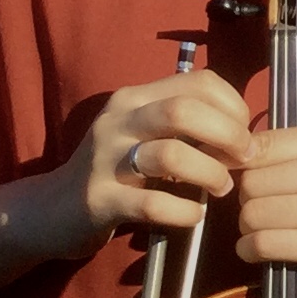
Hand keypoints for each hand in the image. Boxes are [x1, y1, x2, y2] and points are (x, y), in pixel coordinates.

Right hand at [51, 70, 255, 253]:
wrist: (50, 210)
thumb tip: (246, 134)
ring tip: (221, 188)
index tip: (244, 134)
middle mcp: (119, 121)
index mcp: (136, 98)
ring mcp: (106, 160)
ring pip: (171, 155)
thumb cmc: (114, 171)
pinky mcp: (99, 200)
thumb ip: (187, 127)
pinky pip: (152, 204)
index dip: (234, 107)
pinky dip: (185, 212)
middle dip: (228, 134)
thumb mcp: (145, 136)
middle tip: (243, 159)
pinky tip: (194, 215)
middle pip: (185, 110)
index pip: (199, 82)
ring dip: (210, 173)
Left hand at [234, 122, 296, 289]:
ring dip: (247, 225)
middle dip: (246, 197)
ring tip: (262, 227)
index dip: (241, 161)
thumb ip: (284, 149)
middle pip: (254, 182)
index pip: (265, 145)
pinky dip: (249, 248)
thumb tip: (223, 152)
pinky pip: (265, 243)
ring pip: (255, 214)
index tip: (237, 173)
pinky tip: (254, 248)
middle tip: (260, 205)